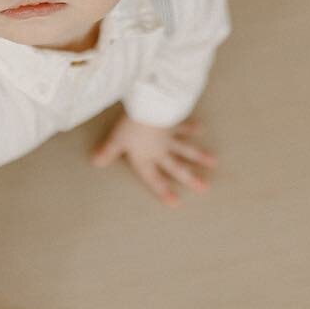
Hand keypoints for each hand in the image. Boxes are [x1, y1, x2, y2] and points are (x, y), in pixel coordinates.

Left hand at [89, 112, 217, 206]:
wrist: (150, 106)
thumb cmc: (132, 126)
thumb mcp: (116, 140)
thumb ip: (108, 152)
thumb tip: (96, 162)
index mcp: (146, 159)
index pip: (154, 179)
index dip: (164, 191)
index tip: (176, 202)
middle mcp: (161, 151)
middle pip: (177, 167)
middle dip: (191, 178)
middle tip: (205, 188)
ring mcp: (170, 138)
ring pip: (187, 149)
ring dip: (200, 155)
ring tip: (213, 161)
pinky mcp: (173, 122)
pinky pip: (183, 126)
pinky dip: (191, 127)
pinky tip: (201, 128)